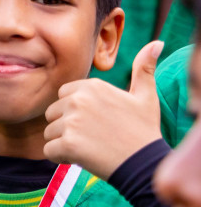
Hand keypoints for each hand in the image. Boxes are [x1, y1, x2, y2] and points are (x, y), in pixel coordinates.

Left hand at [44, 40, 163, 179]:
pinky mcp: (67, 144)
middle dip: (67, 127)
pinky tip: (83, 157)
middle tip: (94, 136)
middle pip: (53, 113)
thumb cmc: (143, 130)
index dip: (75, 111)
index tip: (96, 121)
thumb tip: (156, 43)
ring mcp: (71, 121)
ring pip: (50, 132)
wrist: (144, 163)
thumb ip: (143, 69)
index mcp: (91, 86)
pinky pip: (49, 150)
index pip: (63, 96)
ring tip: (91, 146)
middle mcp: (78, 100)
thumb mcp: (146, 96)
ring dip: (64, 143)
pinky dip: (61, 157)